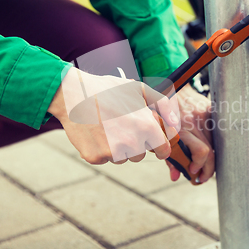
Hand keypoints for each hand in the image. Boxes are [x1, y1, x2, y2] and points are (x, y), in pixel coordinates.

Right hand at [48, 67, 178, 164]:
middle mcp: (132, 143)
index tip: (153, 143)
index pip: (163, 150)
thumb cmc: (108, 89)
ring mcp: (112, 152)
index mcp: (146, 128)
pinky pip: (103, 159)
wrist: (74, 93)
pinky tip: (94, 132)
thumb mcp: (139, 89)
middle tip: (120, 125)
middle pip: (140, 155)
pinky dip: (99, 149)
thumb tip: (175, 122)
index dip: (159, 147)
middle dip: (134, 144)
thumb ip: (162, 104)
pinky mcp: (95, 157)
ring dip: (116, 148)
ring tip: (105, 127)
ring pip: (121, 158)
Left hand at [166, 84, 214, 182]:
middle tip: (201, 178)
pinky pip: (217, 131)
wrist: (170, 85)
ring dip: (212, 159)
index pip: (202, 152)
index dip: (199, 166)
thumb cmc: (161, 112)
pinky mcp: (211, 109)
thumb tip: (176, 177)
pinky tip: (210, 151)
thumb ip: (168, 156)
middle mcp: (195, 122)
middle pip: (211, 152)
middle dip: (208, 169)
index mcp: (181, 128)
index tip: (192, 172)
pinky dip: (215, 144)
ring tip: (205, 168)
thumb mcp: (160, 134)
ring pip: (216, 144)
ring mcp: (205, 115)